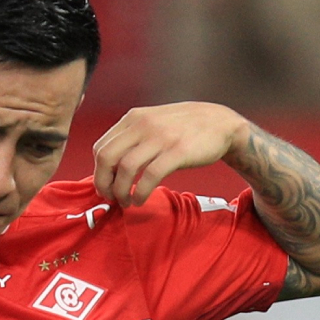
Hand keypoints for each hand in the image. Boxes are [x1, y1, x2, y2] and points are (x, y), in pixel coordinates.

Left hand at [92, 101, 250, 205]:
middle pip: (107, 158)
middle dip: (103, 183)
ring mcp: (161, 138)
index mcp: (133, 118)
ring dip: (121, 191)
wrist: (221, 123)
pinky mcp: (178, 152)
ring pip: (126, 168)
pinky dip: (140, 192)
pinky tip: (140, 200)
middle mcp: (143, 125)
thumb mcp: (153, 121)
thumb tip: (108, 164)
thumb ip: (131, 137)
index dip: (98, 172)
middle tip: (110, 198)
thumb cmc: (184, 127)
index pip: (101, 148)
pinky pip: (150, 176)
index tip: (104, 187)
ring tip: (126, 201)